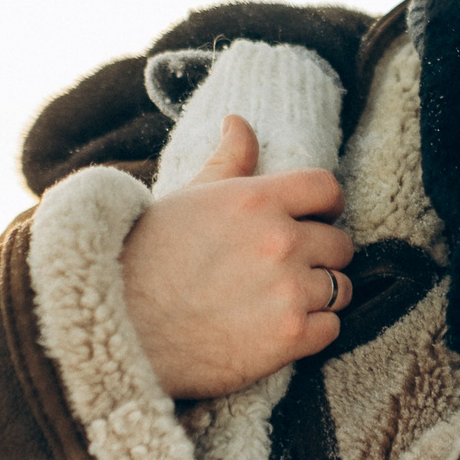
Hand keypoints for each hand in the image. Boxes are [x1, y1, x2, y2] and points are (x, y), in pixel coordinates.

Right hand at [121, 115, 354, 398]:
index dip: (326, 206)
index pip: (326, 189)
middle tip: (287, 270)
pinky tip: (279, 330)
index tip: (317, 220)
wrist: (119, 329)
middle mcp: (280, 241)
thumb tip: (239, 122)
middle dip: (320, 257)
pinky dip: (313, 331)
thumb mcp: (187, 199)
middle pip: (340, 244)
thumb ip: (227, 162)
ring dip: (317, 296)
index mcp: (257, 200)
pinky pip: (332, 329)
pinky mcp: (290, 337)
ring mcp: (289, 290)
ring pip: (340, 289)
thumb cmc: (147, 260)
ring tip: (279, 302)